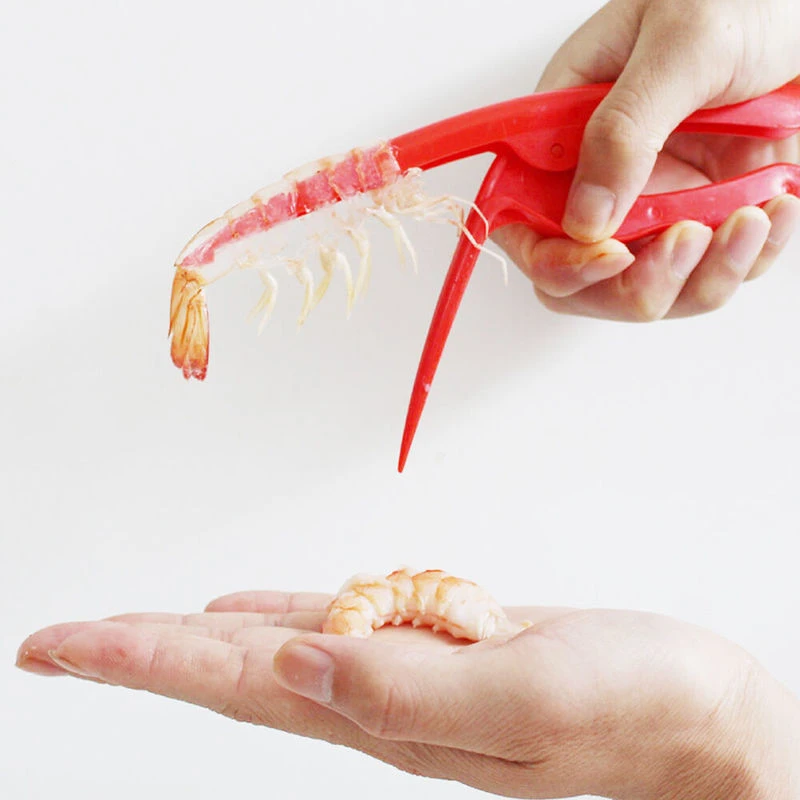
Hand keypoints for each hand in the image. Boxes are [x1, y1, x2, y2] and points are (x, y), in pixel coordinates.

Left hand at [16, 591, 799, 798]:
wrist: (696, 712)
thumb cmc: (633, 703)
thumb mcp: (530, 700)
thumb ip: (410, 690)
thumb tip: (296, 660)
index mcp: (389, 712)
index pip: (235, 682)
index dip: (141, 661)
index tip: (57, 647)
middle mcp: (382, 697)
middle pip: (235, 667)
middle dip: (141, 651)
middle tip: (58, 641)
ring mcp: (409, 671)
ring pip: (275, 643)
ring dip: (195, 636)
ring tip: (132, 630)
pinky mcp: (441, 641)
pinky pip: (336, 620)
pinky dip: (277, 614)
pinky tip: (244, 614)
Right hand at [495, 0, 799, 320]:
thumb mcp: (679, 48)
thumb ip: (624, 132)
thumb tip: (584, 223)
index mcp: (566, 133)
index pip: (524, 224)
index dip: (553, 259)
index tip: (609, 256)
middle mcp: (603, 182)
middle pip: (583, 280)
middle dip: (633, 285)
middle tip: (688, 241)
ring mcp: (657, 205)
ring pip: (651, 291)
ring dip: (702, 276)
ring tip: (751, 216)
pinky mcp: (708, 216)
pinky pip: (714, 274)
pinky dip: (749, 259)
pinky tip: (776, 209)